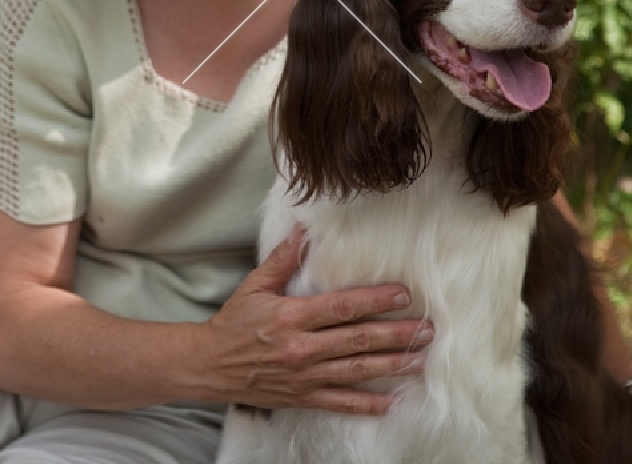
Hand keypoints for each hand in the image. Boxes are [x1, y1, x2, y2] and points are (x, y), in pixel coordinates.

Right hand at [198, 226, 432, 414]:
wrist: (208, 366)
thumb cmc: (233, 323)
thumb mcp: (255, 285)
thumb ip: (282, 259)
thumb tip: (303, 229)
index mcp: (293, 316)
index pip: (342, 307)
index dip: (374, 300)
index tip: (402, 294)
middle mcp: (302, 348)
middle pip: (357, 340)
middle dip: (395, 334)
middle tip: (426, 329)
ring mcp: (304, 376)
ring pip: (356, 372)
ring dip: (390, 366)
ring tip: (419, 360)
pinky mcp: (302, 397)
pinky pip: (340, 403)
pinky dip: (367, 405)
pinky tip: (391, 403)